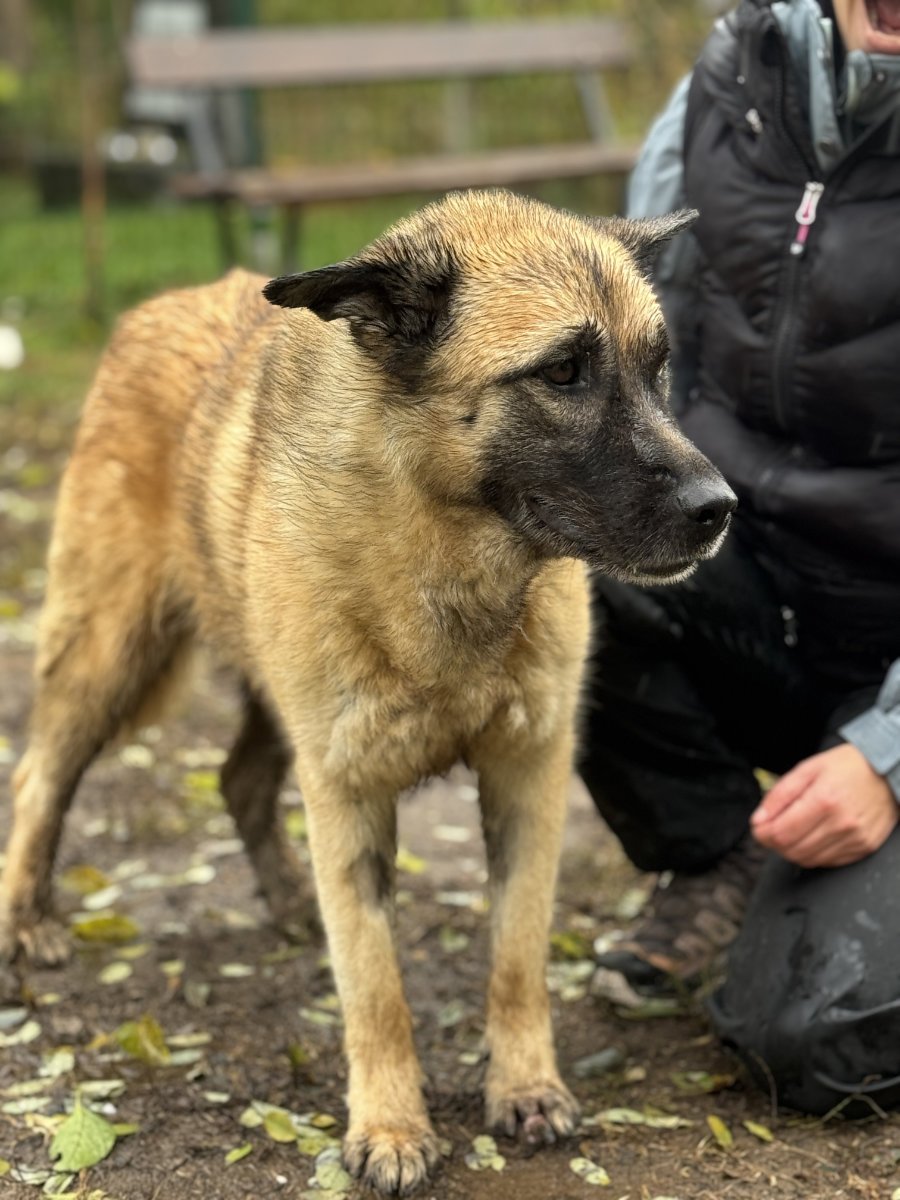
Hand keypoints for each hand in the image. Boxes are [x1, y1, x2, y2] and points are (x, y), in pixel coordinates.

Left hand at [750, 744, 897, 868]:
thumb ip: (780, 794)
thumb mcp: (808, 769)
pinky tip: (811, 837)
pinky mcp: (864, 848)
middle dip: (774, 843)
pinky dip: (813, 854)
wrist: (887, 773)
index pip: (781, 833)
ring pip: (809, 860)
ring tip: (791, 832)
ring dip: (792, 850)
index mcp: (824, 800)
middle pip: (793, 850)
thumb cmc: (847, 767)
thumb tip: (759, 820)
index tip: (758, 827)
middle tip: (771, 829)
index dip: (762, 834)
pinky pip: (828, 862)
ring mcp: (855, 839)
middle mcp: (841, 824)